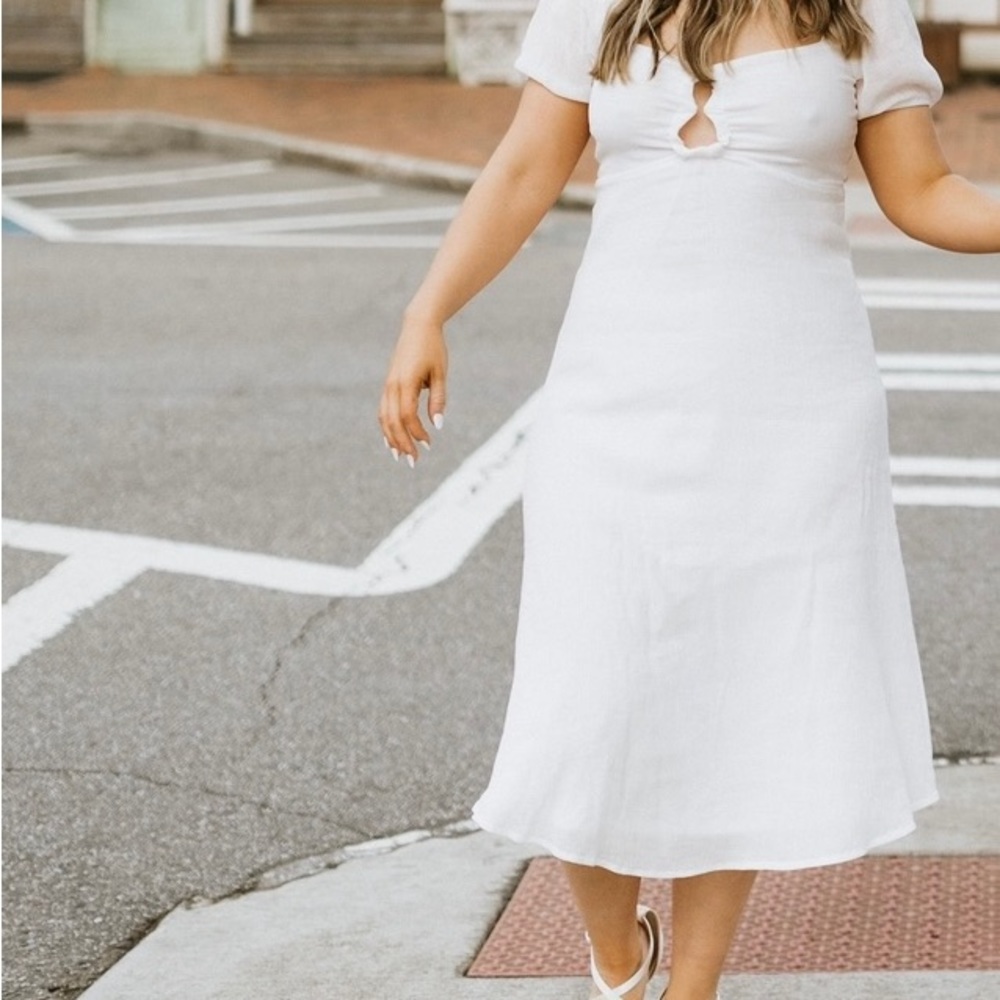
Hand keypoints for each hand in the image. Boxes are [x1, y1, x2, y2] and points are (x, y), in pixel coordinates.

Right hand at [378, 319, 447, 466]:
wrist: (418, 326)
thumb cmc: (434, 349)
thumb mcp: (441, 373)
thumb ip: (439, 399)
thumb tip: (438, 425)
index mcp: (406, 382)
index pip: (408, 416)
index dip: (416, 433)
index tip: (428, 444)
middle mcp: (392, 386)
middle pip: (392, 422)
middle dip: (402, 444)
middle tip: (413, 462)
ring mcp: (387, 385)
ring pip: (384, 418)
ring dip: (391, 439)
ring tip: (400, 456)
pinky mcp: (388, 385)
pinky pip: (383, 411)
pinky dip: (386, 427)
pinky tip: (392, 440)